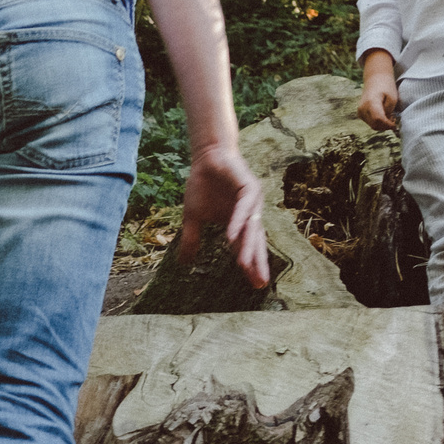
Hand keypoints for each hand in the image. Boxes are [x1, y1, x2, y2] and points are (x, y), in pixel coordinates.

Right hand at [180, 143, 269, 287]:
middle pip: (255, 242)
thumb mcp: (193, 217)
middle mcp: (250, 214)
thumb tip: (183, 263)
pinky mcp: (249, 187)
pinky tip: (232, 237)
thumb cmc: (202, 185)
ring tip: (244, 266)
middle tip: (260, 283)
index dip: (251, 266)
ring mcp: (252, 201)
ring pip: (251, 228)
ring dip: (248, 247)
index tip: (255, 285)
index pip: (246, 248)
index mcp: (239, 223)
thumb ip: (192, 240)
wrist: (206, 158)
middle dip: (257, 263)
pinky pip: (244, 208)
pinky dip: (238, 222)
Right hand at [358, 52, 399, 130]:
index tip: (395, 126)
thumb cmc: (386, 86)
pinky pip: (370, 122)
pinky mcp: (360, 113)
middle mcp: (362, 108)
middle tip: (393, 121)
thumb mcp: (392, 98)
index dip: (387, 125)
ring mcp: (360, 111)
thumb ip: (389, 111)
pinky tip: (383, 116)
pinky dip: (377, 122)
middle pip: (374, 125)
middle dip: (385, 126)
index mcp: (371, 103)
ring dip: (382, 125)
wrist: (375, 78)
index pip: (378, 120)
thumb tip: (386, 123)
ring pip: (372, 125)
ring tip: (389, 117)